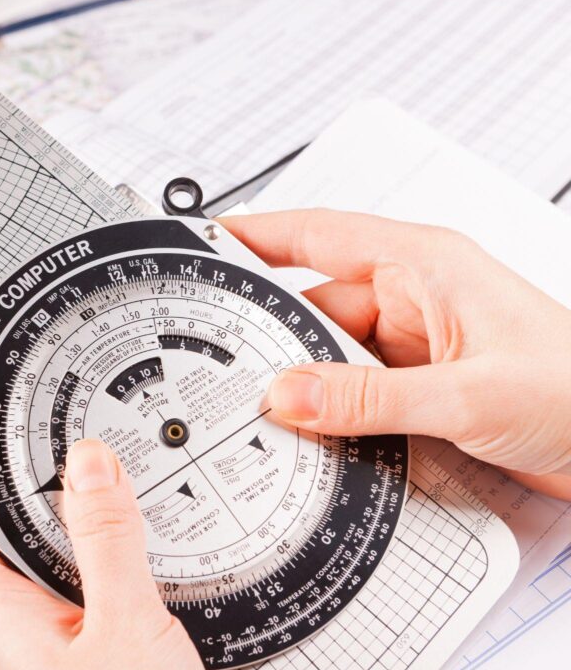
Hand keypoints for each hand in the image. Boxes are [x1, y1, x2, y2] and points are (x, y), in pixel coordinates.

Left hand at [0, 439, 202, 669]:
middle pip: (28, 545)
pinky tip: (163, 572)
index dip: (7, 485)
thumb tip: (90, 466)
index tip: (48, 450)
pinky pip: (98, 605)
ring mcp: (57, 652)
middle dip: (72, 510)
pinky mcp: (94, 662)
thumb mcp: (125, 625)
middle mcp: (19, 635)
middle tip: (113, 475)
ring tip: (144, 517)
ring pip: (68, 575)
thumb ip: (107, 541)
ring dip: (105, 548)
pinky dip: (125, 582)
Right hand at [219, 209, 570, 498]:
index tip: (201, 245)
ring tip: (271, 415)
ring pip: (330, 355)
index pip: (317, 235)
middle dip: (272, 340)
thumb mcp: (468, 394)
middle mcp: (414, 298)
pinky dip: (331, 411)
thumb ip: (369, 398)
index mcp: (423, 264)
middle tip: (224, 370)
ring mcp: (415, 344)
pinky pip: (354, 390)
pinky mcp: (419, 386)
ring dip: (306, 385)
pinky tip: (314, 434)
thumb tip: (288, 394)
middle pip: (314, 307)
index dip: (254, 234)